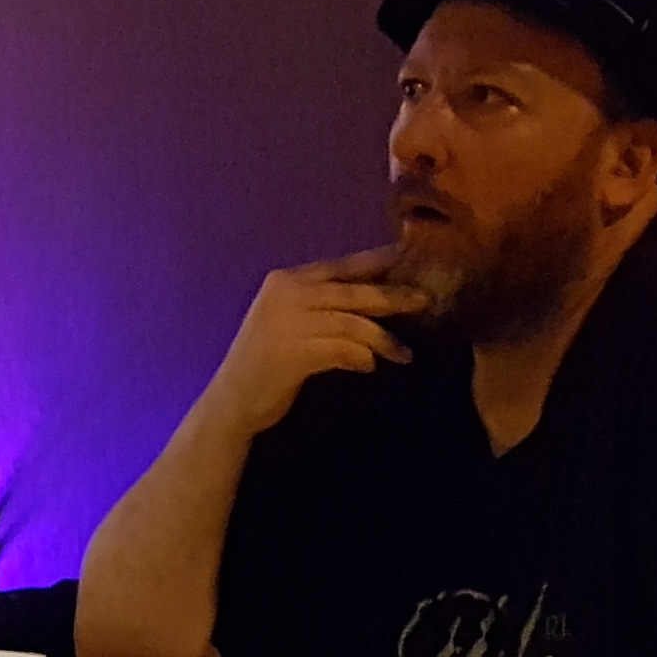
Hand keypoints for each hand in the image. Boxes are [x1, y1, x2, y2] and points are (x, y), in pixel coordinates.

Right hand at [200, 248, 422, 437]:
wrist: (232, 401)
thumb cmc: (266, 362)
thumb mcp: (290, 321)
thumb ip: (321, 304)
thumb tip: (374, 297)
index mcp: (286, 281)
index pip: (342, 266)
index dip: (378, 261)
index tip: (410, 256)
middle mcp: (287, 294)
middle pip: (354, 291)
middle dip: (393, 296)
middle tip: (424, 300)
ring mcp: (289, 323)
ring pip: (353, 323)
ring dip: (383, 339)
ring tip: (404, 354)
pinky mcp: (294, 353)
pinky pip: (344, 351)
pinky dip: (363, 358)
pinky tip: (372, 367)